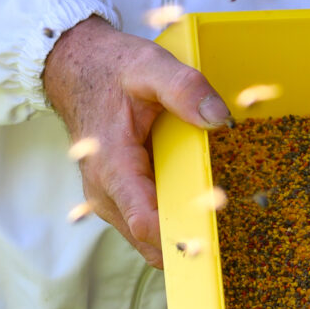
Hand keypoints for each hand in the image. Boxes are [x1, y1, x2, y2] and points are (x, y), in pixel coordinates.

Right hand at [42, 16, 231, 266]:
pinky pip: (146, 221)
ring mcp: (109, 197)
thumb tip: (219, 119)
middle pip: (149, 240)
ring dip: (182, 234)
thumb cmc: (110, 69)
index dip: (181, 235)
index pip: (145, 222)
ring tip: (223, 219)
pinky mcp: (118, 195)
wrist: (75, 68)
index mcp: (112, 165)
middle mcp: (105, 191)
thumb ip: (184, 89)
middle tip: (234, 232)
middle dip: (189, 242)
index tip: (218, 237)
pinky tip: (201, 206)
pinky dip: (172, 220)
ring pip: (147, 238)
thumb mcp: (149, 66)